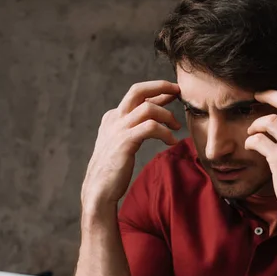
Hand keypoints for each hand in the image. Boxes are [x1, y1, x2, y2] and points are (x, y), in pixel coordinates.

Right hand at [81, 80, 180, 212]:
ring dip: (167, 116)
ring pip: (148, 108)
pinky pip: (151, 127)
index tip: (173, 92)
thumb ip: (133, 130)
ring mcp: (119, 129)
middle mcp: (115, 119)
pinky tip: (171, 142)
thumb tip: (151, 121)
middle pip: (138, 90)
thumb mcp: (121, 144)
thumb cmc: (113, 170)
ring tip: (176, 128)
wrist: (98, 189)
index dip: (156, 91)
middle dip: (160, 86)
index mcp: (113, 118)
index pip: (136, 96)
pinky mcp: (126, 141)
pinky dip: (165, 133)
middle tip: (178, 91)